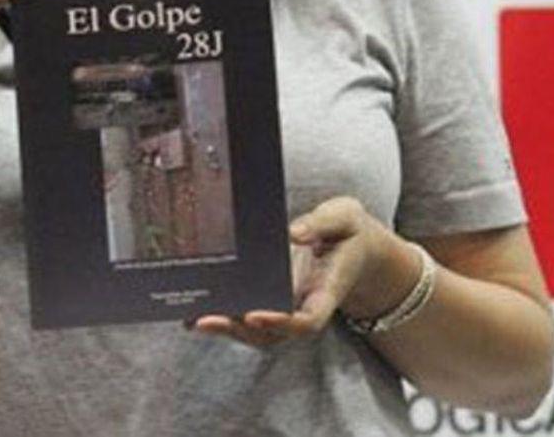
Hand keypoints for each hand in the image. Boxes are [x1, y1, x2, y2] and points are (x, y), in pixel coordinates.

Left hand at [191, 197, 416, 347]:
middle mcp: (307, 307)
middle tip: (207, 318)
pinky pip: (251, 317)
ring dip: (228, 328)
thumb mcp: (345, 217)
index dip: (281, 322)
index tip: (255, 315)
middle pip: (275, 334)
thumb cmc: (350, 232)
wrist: (357, 245)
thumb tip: (293, 232)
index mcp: (328, 291)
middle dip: (240, 330)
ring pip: (259, 332)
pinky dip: (227, 317)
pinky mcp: (276, 300)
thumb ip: (321, 223)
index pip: (308, 320)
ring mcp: (291, 308)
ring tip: (195, 317)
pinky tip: (197, 310)